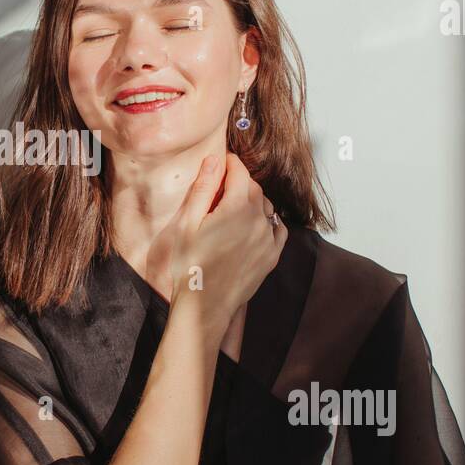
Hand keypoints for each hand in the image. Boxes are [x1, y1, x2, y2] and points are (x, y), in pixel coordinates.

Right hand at [167, 153, 287, 322]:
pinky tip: (255, 224)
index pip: (239, 172)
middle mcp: (259, 220)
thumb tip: (214, 160)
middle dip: (239, 181)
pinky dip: (268, 220)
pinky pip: (277, 228)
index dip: (230, 163)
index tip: (222, 160)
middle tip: (222, 184)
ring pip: (266, 207)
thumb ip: (203, 188)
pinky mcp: (272, 256)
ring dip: (252, 200)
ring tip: (233, 207)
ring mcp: (269, 239)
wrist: (204, 305)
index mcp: (237, 207)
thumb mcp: (188, 223)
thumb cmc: (190, 264)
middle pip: (254, 188)